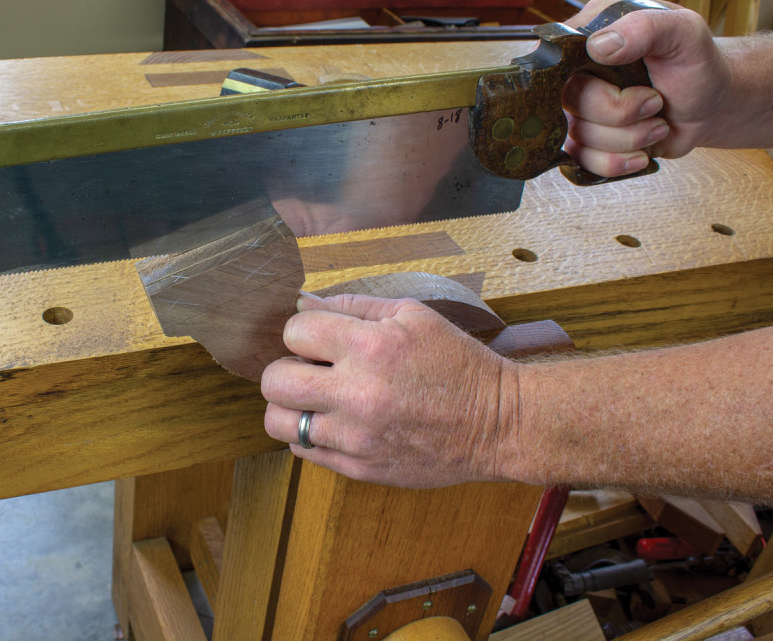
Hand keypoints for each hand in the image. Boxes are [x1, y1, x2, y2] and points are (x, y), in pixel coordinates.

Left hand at [260, 292, 517, 487]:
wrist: (498, 424)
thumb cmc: (457, 363)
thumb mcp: (413, 315)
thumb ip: (354, 306)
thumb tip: (305, 303)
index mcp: (370, 348)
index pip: (294, 332)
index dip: (303, 332)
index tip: (321, 339)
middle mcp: (356, 394)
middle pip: (274, 381)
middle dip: (286, 369)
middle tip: (310, 370)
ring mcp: (356, 437)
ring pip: (279, 423)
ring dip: (290, 407)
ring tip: (314, 400)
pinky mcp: (360, 469)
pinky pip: (304, 453)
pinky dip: (309, 436)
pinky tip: (333, 423)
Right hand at [562, 0, 731, 177]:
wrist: (712, 105)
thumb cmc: (698, 64)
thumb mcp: (684, 32)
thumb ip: (644, 27)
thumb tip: (598, 47)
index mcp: (591, 34)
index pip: (559, 56)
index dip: (587, 76)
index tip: (626, 79)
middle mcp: (578, 71)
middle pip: (568, 101)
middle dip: (620, 112)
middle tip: (655, 101)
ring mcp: (581, 108)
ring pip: (578, 135)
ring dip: (628, 138)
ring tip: (658, 124)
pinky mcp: (588, 139)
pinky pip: (582, 161)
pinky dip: (617, 162)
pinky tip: (642, 153)